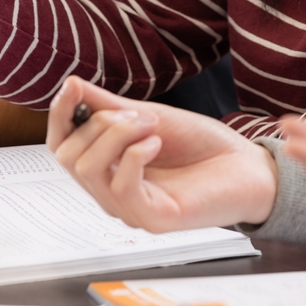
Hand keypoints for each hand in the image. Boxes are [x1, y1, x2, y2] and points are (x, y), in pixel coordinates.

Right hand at [46, 76, 276, 232]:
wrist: (247, 166)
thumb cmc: (200, 145)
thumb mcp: (148, 116)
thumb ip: (108, 106)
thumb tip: (71, 86)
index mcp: (106, 167)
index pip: (60, 146)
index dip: (59, 116)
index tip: (73, 86)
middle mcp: (110, 192)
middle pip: (69, 157)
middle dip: (99, 123)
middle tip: (139, 113)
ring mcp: (129, 209)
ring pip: (89, 169)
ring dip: (118, 133)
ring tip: (152, 124)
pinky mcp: (151, 220)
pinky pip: (121, 186)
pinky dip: (135, 154)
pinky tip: (157, 143)